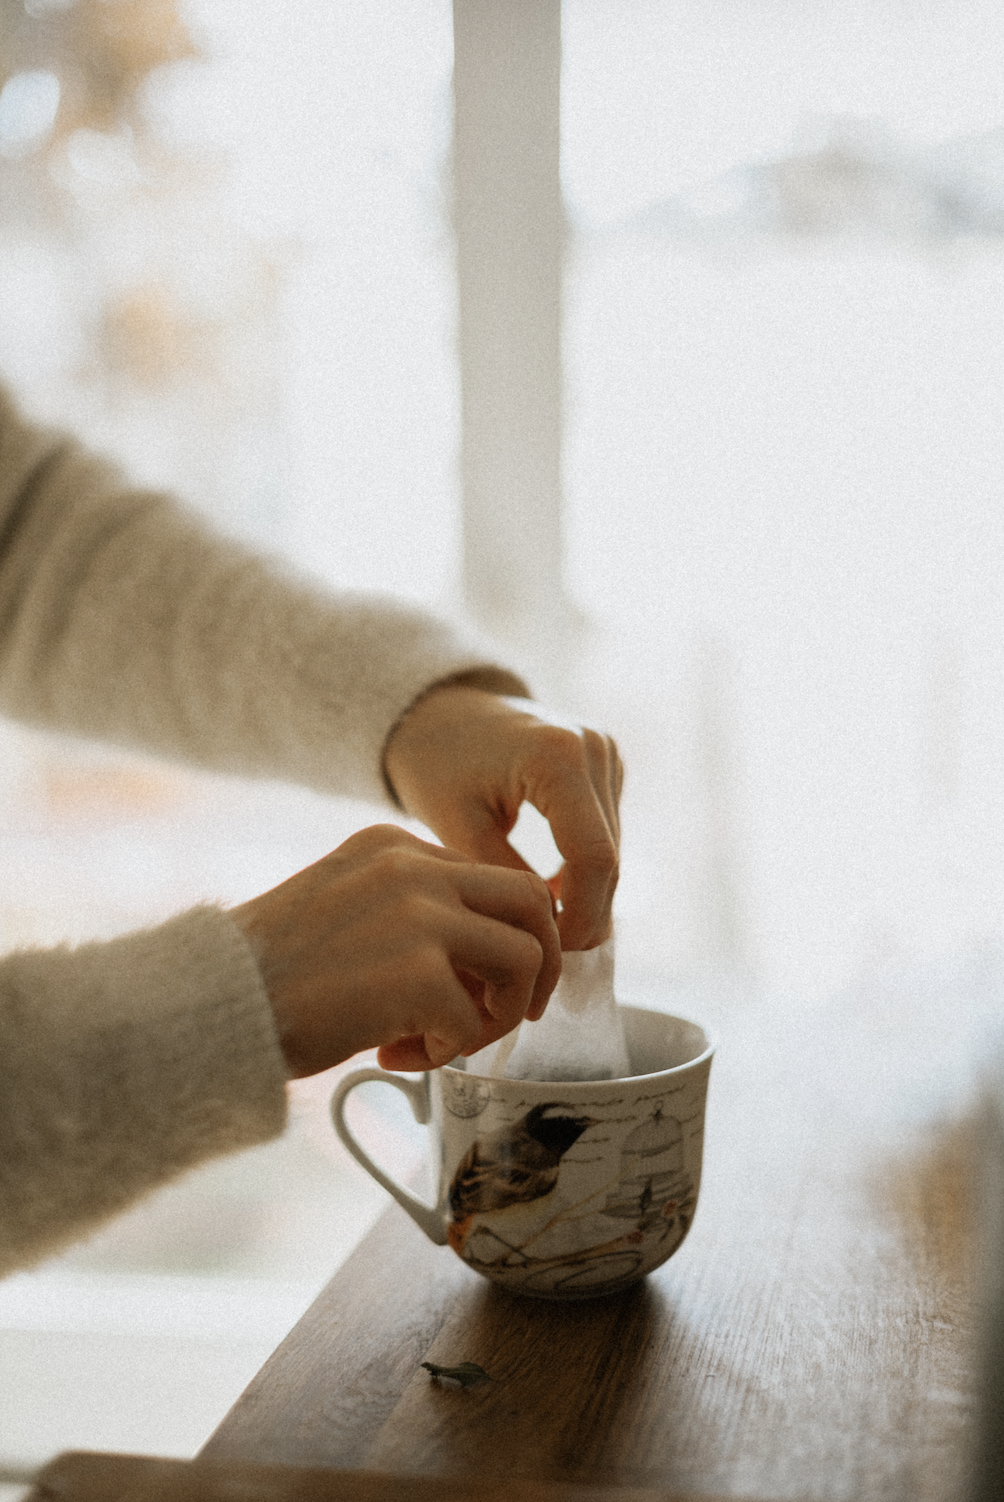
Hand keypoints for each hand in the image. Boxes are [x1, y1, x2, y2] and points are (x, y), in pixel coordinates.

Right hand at [231, 824, 560, 1076]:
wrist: (211, 1005)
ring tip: (445, 1041)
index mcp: (394, 847)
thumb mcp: (346, 907)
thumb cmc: (271, 974)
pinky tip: (395, 1054)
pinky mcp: (416, 971)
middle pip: (532, 903)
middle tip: (511, 1013)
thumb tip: (481, 963)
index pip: (494, 880)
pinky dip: (447, 1049)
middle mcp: (412, 867)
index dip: (499, 940)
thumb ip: (411, 913)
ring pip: (524, 958)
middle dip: (536, 967)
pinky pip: (474, 1017)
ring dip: (497, 1015)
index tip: (478, 986)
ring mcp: (419, 914)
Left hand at [383, 685, 621, 949]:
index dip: (581, 917)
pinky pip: (606, 832)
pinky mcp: (605, 763)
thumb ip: (504, 880)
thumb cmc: (434, 764)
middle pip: (610, 858)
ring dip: (586, 893)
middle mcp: (593, 748)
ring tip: (543, 927)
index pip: (594, 859)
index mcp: (557, 756)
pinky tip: (552, 893)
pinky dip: (584, 867)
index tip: (551, 953)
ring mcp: (605, 752)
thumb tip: (547, 937)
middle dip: (585, 913)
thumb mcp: (457, 827)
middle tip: (547, 956)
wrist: (439, 710)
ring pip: (613, 850)